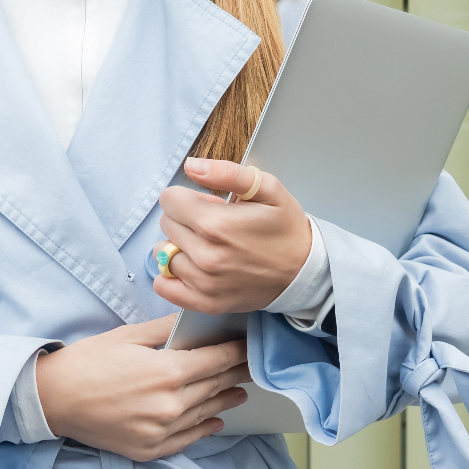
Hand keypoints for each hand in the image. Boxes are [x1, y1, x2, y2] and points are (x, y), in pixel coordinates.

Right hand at [33, 315, 249, 460]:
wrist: (54, 399)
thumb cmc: (89, 361)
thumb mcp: (130, 335)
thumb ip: (169, 328)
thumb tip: (196, 318)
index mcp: (169, 372)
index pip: (218, 360)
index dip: (238, 351)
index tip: (249, 345)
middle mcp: (171, 405)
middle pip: (216, 386)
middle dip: (236, 373)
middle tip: (251, 365)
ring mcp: (162, 431)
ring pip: (206, 412)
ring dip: (226, 400)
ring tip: (240, 391)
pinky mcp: (150, 449)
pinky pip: (188, 439)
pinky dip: (205, 428)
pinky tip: (216, 421)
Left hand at [151, 156, 312, 314]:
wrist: (304, 272)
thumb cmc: (286, 228)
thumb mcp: (268, 189)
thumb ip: (228, 173)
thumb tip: (192, 166)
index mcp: (216, 224)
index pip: (169, 200)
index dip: (188, 196)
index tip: (209, 203)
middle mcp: (205, 255)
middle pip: (166, 225)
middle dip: (184, 218)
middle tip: (214, 224)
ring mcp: (204, 283)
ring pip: (163, 254)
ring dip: (179, 246)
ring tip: (206, 245)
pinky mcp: (205, 303)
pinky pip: (165, 287)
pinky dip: (170, 276)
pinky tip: (190, 266)